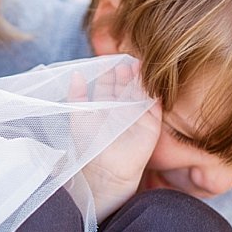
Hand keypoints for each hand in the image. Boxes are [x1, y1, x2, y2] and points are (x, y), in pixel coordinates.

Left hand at [72, 62, 162, 220]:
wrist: (105, 171)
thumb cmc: (89, 146)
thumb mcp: (78, 116)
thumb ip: (77, 95)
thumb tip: (75, 73)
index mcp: (104, 106)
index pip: (109, 83)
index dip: (110, 71)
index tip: (111, 59)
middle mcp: (122, 109)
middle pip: (126, 84)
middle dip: (126, 72)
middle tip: (125, 63)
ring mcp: (137, 116)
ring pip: (141, 91)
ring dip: (140, 79)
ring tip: (137, 67)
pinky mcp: (151, 124)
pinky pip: (155, 104)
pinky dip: (154, 92)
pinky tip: (151, 81)